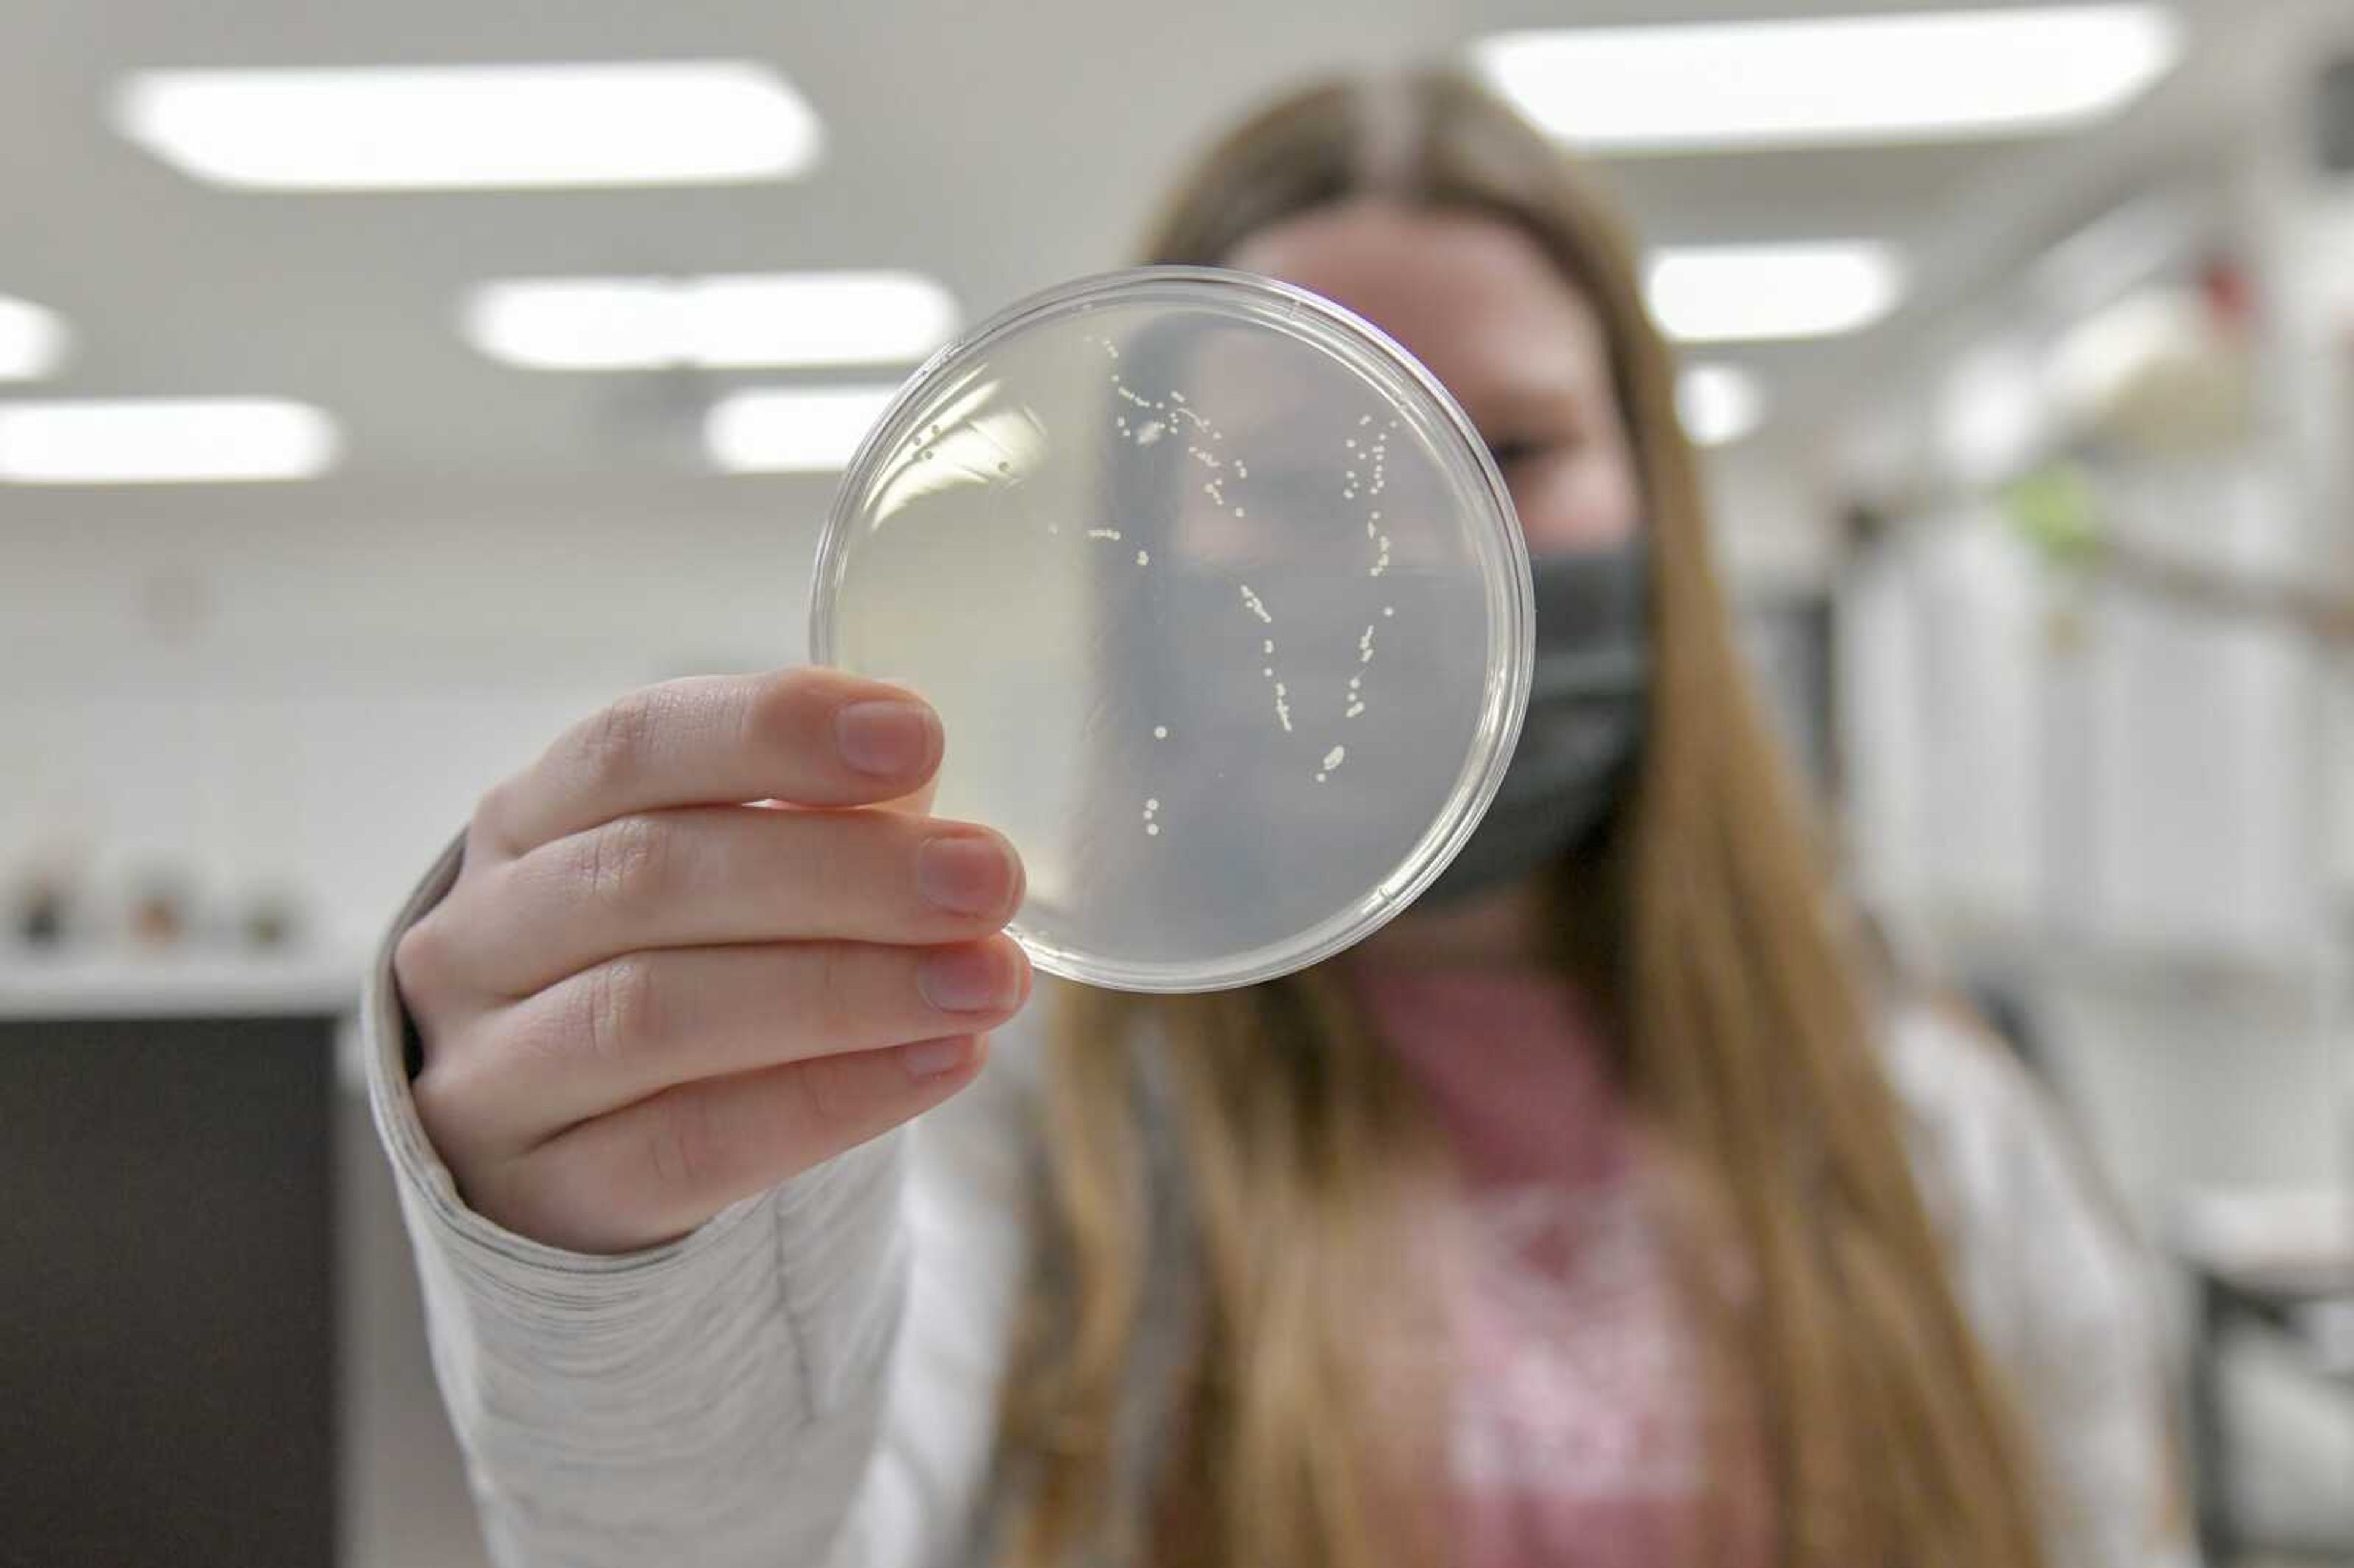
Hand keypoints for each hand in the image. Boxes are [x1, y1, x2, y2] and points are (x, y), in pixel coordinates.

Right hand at [391, 670, 1028, 1252]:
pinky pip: (687, 1145)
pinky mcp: (539, 1194)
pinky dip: (829, 1101)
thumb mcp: (723, 875)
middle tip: (989, 879)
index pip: (631, 746)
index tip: (917, 735)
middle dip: (841, 874)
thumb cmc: (680, 970)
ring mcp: (490, 1073)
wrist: (577, 1155)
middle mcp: (480, 937)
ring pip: (653, 1014)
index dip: (771, 730)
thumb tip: (932, 787)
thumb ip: (814, 820)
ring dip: (845, 991)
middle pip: (649, 878)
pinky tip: (943, 1063)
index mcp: (527, 821)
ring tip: (987, 982)